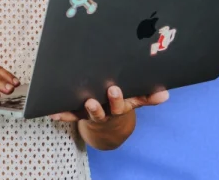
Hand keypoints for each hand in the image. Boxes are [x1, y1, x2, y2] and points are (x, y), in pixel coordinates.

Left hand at [49, 85, 168, 123]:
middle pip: (104, 109)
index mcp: (118, 108)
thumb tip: (166, 94)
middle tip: (105, 91)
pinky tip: (52, 111)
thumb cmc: (120, 104)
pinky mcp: (78, 114)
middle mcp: (105, 112)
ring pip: (88, 113)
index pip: (121, 104)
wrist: (107, 128)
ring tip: (86, 102)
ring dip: (86, 109)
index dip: (117, 98)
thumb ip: (147, 97)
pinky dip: (61, 114)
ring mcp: (90, 114)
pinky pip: (69, 115)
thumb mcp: (134, 100)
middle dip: (104, 102)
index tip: (115, 89)